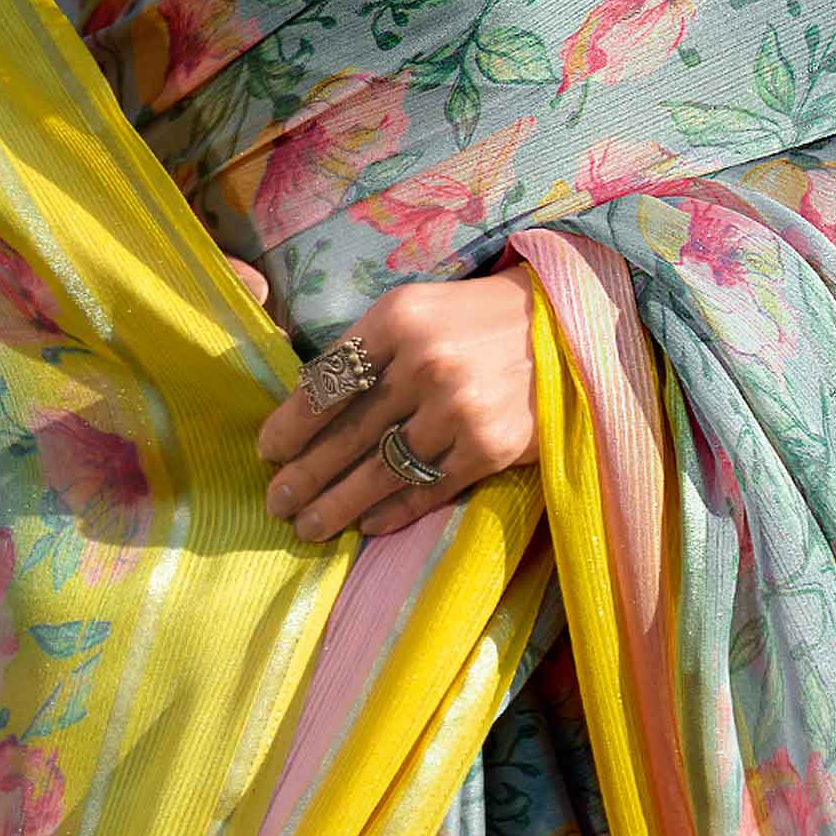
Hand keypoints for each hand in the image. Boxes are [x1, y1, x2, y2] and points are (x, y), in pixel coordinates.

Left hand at [254, 275, 538, 542]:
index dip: (290, 426)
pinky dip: (392, 511)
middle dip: (303, 476)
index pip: (327, 383)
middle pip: (346, 433)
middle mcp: (427, 362)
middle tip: (275, 503)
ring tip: (308, 526)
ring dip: (337, 505)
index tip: (268, 452)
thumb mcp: (417, 309)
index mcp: (398, 319)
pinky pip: (428, 488)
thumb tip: (306, 404)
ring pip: (380, 470)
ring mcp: (460, 408)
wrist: (568, 328)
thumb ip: (368, 350)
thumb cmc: (478, 321)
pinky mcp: (492, 447)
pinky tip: (367, 524)